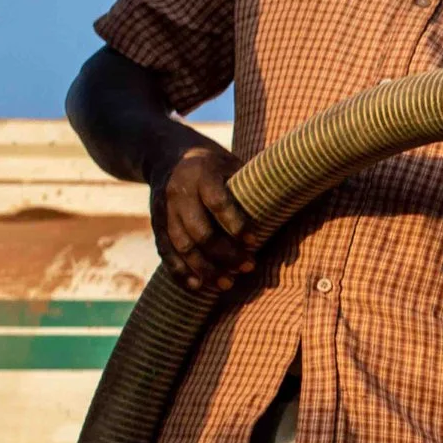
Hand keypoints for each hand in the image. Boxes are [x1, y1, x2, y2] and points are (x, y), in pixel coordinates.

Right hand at [149, 143, 254, 292]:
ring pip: (181, 245)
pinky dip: (180, 272)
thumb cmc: (216, 166)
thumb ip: (249, 186)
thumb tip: (286, 208)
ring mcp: (163, 209)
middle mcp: (178, 192)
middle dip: (224, 254)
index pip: (218, 204)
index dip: (237, 226)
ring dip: (204, 268)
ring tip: (227, 284)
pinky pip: (166, 251)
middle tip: (247, 268)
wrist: (168, 156)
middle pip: (199, 231)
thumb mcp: (232, 165)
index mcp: (201, 174)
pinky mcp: (156, 224)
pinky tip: (198, 287)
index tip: (255, 243)